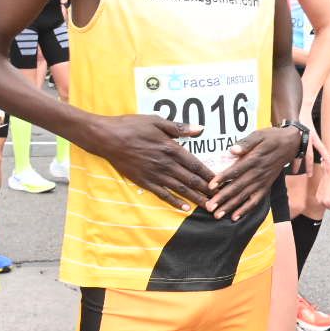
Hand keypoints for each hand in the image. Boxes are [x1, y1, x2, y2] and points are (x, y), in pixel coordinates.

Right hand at [89, 113, 213, 210]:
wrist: (107, 138)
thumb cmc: (131, 126)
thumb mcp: (156, 121)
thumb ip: (179, 127)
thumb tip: (200, 129)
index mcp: (171, 149)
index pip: (196, 165)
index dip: (210, 175)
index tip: (222, 183)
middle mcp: (166, 164)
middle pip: (192, 180)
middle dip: (208, 191)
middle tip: (222, 200)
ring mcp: (155, 174)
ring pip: (180, 190)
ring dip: (196, 199)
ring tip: (209, 208)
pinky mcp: (144, 181)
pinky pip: (162, 194)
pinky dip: (175, 202)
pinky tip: (185, 208)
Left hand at [207, 127, 299, 220]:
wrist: (290, 144)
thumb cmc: (271, 137)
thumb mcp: (259, 135)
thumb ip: (246, 143)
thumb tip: (232, 149)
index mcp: (254, 159)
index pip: (236, 171)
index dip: (223, 178)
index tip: (210, 186)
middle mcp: (257, 173)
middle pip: (238, 187)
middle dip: (222, 198)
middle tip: (209, 207)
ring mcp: (262, 182)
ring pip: (244, 197)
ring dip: (230, 207)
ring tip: (217, 215)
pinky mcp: (265, 187)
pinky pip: (255, 201)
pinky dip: (246, 210)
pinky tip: (235, 217)